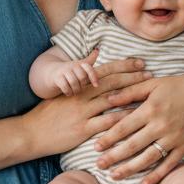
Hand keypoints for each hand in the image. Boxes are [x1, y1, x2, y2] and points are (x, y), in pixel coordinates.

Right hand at [22, 57, 152, 156]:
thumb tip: (97, 51)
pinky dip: (121, 119)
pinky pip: (106, 123)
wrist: (31, 133)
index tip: (141, 63)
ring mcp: (82, 112)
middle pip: (112, 83)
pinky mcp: (82, 129)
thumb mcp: (64, 89)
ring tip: (150, 95)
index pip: (105, 70)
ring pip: (111, 101)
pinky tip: (136, 118)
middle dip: (133, 78)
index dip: (124, 66)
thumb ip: (81, 70)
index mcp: (78, 85)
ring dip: (132, 97)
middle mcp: (82, 95)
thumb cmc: (49, 112)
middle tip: (152, 76)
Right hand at [51, 50, 99, 95]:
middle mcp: (71, 66)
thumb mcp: (79, 65)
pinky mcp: (57, 78)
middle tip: (80, 88)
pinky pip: (65, 86)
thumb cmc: (69, 71)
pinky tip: (68, 93)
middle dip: (82, 85)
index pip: (88, 67)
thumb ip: (90, 60)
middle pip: (82, 77)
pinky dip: (68, 92)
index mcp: (78, 63)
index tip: (96, 85)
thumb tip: (97, 49)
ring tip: (75, 92)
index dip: (93, 76)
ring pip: (74, 82)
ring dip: (76, 90)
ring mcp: (63, 71)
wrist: (51, 72)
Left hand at [92, 71, 183, 183]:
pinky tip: (143, 183)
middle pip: (133, 145)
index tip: (95, 146)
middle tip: (98, 165)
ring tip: (114, 176)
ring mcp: (174, 137)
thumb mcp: (153, 84)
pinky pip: (169, 164)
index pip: (124, 127)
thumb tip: (107, 99)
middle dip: (114, 157)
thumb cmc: (178, 86)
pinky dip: (157, 175)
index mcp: (151, 108)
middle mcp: (161, 125)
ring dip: (130, 168)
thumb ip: (130, 92)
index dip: (108, 138)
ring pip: (148, 157)